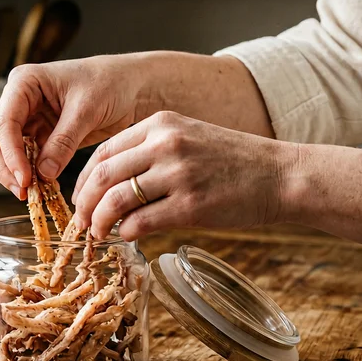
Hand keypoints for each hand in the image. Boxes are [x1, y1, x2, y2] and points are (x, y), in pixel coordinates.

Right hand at [0, 56, 146, 198]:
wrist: (128, 86)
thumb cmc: (109, 84)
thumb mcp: (87, 111)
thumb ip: (64, 142)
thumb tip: (44, 173)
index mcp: (24, 82)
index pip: (5, 122)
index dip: (10, 153)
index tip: (24, 178)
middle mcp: (18, 99)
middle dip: (5, 167)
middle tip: (22, 191)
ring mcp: (27, 117)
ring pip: (5, 151)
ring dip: (14, 173)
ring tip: (32, 194)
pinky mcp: (39, 134)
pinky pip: (25, 157)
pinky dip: (30, 173)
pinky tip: (42, 187)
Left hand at [71, 111, 295, 240]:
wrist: (281, 176)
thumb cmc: (234, 162)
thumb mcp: (189, 138)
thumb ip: (150, 153)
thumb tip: (109, 185)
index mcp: (161, 124)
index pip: (104, 151)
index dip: (84, 179)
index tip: (80, 198)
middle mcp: (166, 144)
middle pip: (102, 175)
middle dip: (84, 203)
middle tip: (81, 222)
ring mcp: (178, 174)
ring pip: (115, 199)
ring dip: (100, 221)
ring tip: (99, 233)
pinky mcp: (190, 205)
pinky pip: (141, 222)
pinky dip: (126, 232)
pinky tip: (127, 236)